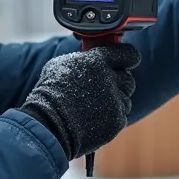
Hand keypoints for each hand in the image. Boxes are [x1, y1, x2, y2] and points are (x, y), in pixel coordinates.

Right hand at [19, 43, 139, 160]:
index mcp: (97, 61)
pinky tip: (94, 120)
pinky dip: (111, 119)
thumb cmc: (50, 93)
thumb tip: (90, 57)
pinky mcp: (117, 120)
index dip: (129, 57)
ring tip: (94, 108)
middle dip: (120, 84)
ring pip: (126, 100)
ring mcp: (115, 100)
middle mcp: (110, 78)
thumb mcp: (60, 65)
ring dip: (115, 103)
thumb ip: (82, 59)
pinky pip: (121, 117)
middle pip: (128, 79)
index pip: (127, 54)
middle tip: (105, 90)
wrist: (49, 124)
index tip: (130, 61)